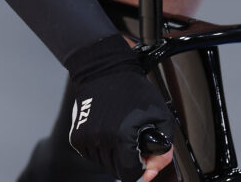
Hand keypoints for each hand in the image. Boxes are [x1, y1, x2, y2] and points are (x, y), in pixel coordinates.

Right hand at [65, 34, 173, 181]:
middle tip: (134, 142)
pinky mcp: (77, 136)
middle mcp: (101, 139)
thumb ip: (164, 146)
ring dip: (115, 156)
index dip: (142, 169)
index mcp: (122, 136)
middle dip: (129, 162)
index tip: (144, 159)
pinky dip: (102, 148)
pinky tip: (108, 131)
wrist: (104, 68)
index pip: (131, 174)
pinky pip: (92, 155)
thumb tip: (152, 169)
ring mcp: (87, 139)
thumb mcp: (160, 113)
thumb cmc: (131, 87)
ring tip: (120, 133)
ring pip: (104, 165)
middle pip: (118, 171)